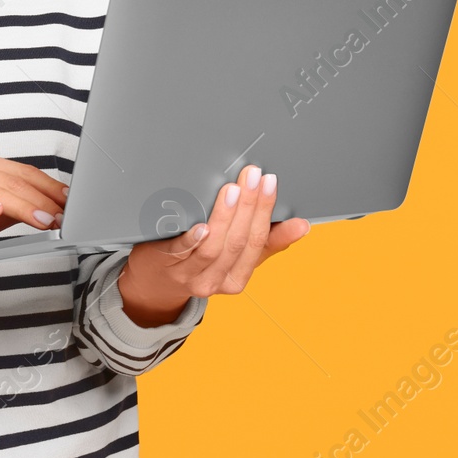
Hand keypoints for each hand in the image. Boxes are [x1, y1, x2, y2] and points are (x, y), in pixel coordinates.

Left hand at [119, 164, 309, 317]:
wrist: (155, 281)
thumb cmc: (202, 261)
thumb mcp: (237, 257)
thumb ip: (268, 241)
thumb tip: (302, 226)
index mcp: (237, 279)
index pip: (257, 243)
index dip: (265, 211)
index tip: (270, 183)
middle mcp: (214, 281)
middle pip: (237, 243)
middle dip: (249, 207)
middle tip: (253, 176)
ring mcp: (187, 274)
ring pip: (213, 248)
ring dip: (225, 217)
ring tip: (233, 189)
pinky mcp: (163, 263)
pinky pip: (180, 252)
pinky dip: (192, 240)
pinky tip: (200, 225)